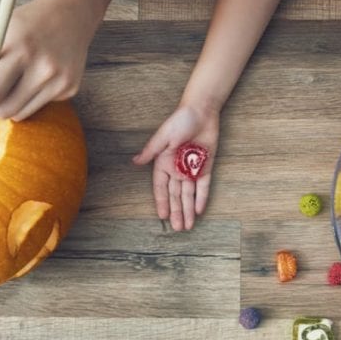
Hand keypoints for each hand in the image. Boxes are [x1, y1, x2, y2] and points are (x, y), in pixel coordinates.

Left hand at [0, 0, 98, 121]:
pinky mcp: (70, 88)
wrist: (70, 13)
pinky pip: (38, 107)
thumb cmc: (24, 23)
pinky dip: (31, 97)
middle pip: (5, 110)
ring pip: (20, 114)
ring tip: (16, 79)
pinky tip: (39, 75)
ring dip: (10, 103)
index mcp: (20, 48)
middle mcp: (43, 67)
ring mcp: (59, 80)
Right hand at [132, 104, 219, 230]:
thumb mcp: (163, 136)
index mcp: (163, 163)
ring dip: (188, 209)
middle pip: (176, 195)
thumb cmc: (180, 121)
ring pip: (189, 194)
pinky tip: (199, 210)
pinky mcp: (205, 166)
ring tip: (188, 226)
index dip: (162, 202)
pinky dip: (202, 197)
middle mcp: (176, 169)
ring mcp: (191, 169)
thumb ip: (151, 151)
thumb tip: (134, 162)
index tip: (162, 216)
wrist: (201, 111)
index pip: (161, 188)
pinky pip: (203, 185)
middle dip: (177, 211)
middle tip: (177, 228)